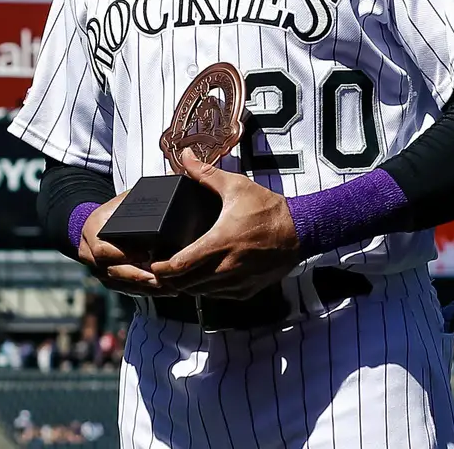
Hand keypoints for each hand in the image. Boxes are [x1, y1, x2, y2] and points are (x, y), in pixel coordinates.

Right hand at [77, 192, 174, 296]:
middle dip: (138, 276)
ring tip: (168, 287)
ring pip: (120, 284)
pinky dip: (144, 291)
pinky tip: (164, 290)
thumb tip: (168, 181)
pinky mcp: (108, 281)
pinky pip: (125, 290)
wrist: (93, 227)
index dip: (124, 254)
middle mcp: (89, 255)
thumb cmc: (112, 212)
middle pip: (112, 272)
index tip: (146, 255)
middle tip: (160, 279)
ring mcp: (97, 270)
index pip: (103, 250)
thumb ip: (138, 198)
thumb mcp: (121, 201)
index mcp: (91, 233)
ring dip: (144, 288)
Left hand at [149, 150, 302, 299]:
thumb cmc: (268, 208)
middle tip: (159, 267)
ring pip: (200, 293)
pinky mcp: (246, 290)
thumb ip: (205, 174)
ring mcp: (237, 282)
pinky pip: (217, 296)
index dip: (160, 267)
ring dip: (186, 285)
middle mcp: (226, 267)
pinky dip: (206, 290)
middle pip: (184, 285)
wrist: (300, 230)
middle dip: (168, 279)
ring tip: (177, 272)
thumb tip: (186, 156)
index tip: (152, 260)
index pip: (179, 266)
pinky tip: (202, 276)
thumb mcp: (236, 186)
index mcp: (219, 242)